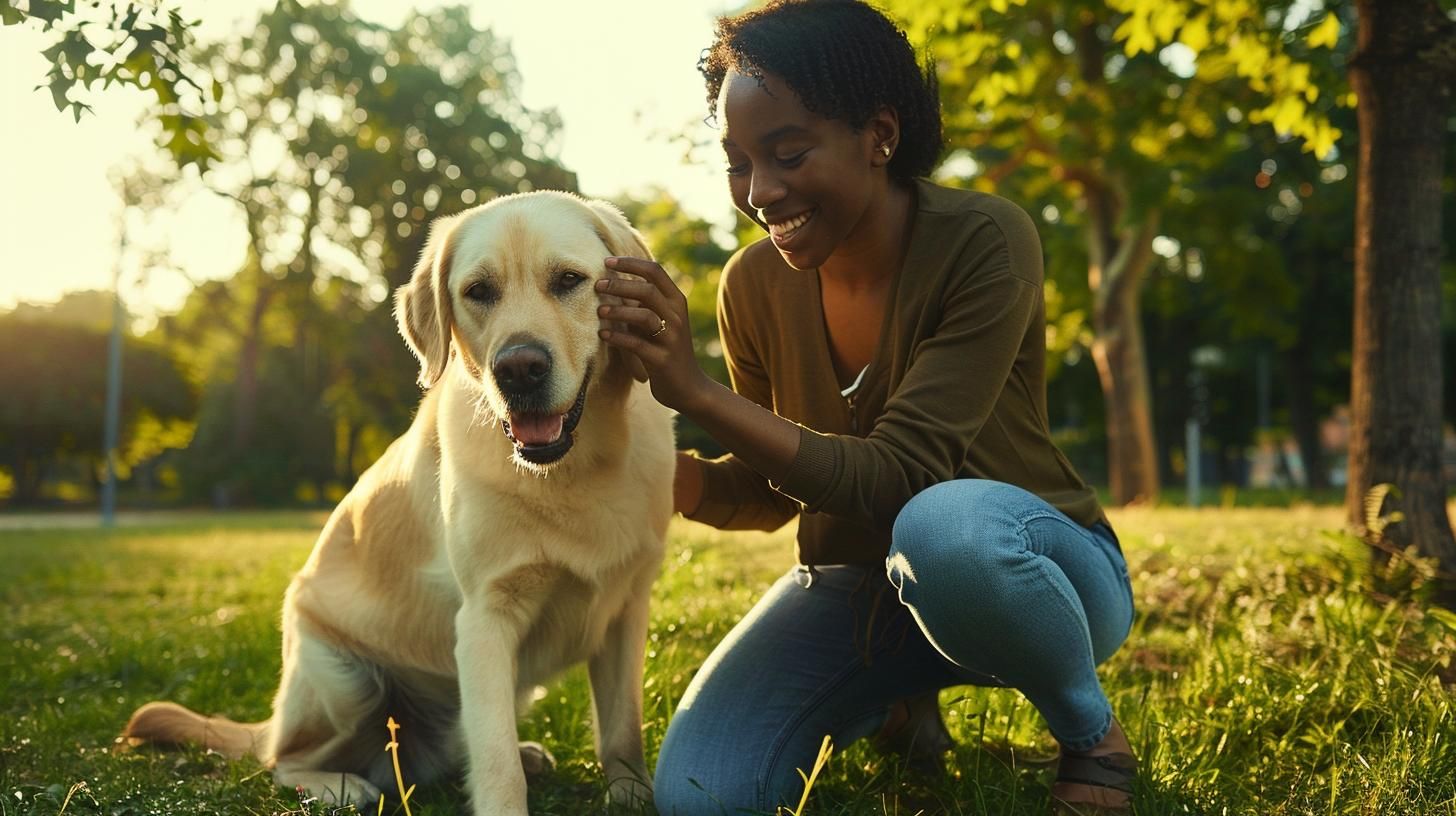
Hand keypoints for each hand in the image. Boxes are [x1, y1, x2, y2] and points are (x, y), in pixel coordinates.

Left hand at [596, 256, 711, 412]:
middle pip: (647, 290)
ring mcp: (671, 338)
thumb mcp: (659, 322)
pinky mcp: (663, 360)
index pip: (655, 271)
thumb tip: (613, 280)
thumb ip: (643, 303)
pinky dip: (618, 337)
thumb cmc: (667, 350)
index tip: (607, 261)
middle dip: (619, 285)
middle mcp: (677, 316)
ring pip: (644, 315)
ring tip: (599, 311)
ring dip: (618, 312)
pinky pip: (637, 344)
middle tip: (598, 285)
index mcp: (677, 302)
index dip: (630, 263)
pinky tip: (603, 334)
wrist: (690, 387)